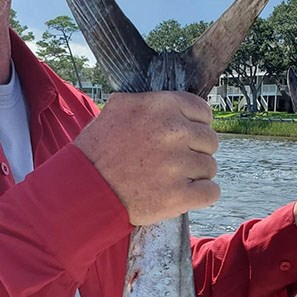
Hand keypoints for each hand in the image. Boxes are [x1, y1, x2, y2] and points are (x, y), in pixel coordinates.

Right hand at [74, 91, 219, 225]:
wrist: (85, 190)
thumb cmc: (98, 150)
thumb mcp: (118, 108)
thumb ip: (150, 101)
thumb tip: (174, 103)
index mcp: (162, 106)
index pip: (203, 111)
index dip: (196, 126)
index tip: (185, 138)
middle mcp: (174, 132)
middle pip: (210, 141)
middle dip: (195, 151)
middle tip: (174, 162)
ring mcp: (178, 165)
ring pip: (210, 167)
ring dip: (196, 175)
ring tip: (171, 179)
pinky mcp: (180, 195)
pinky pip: (211, 192)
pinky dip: (202, 195)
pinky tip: (184, 194)